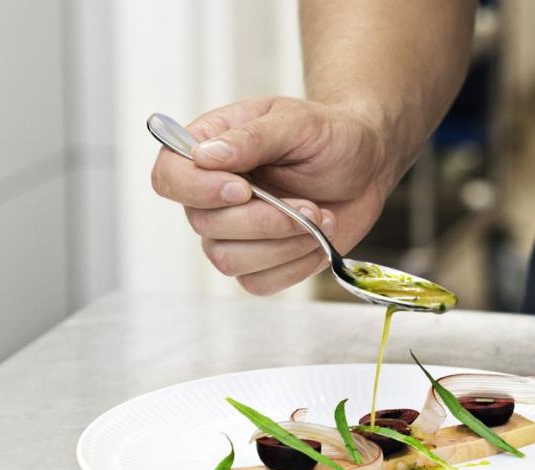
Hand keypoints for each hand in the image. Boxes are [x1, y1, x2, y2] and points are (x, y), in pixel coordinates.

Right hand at [150, 97, 397, 294]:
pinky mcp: (259, 262)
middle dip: (265, 220)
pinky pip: (258, 282)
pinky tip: (318, 240)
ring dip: (284, 244)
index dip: (197, 190)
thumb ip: (250, 137)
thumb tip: (205, 156)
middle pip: (203, 225)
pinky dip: (295, 266)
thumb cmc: (329, 136)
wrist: (366, 167)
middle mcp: (211, 194)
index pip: (168, 177)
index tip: (244, 189)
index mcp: (208, 149)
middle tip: (310, 206)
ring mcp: (232, 232)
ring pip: (228, 260)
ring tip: (320, 218)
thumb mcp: (295, 122)